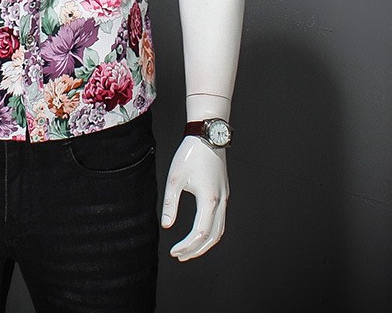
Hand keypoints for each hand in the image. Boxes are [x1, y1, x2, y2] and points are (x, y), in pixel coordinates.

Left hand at [161, 136, 228, 259]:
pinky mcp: (223, 193)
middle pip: (212, 237)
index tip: (174, 251)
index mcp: (209, 200)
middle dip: (196, 250)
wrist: (207, 136)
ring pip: (219, 230)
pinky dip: (210, 232)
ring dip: (204, 243)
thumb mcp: (174, 178)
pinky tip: (198, 232)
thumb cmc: (190, 155)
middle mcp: (221, 202)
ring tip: (188, 249)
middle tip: (180, 255)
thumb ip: (170, 203)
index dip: (187, 246)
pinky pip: (220, 220)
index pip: (199, 234)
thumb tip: (166, 225)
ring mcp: (224, 198)